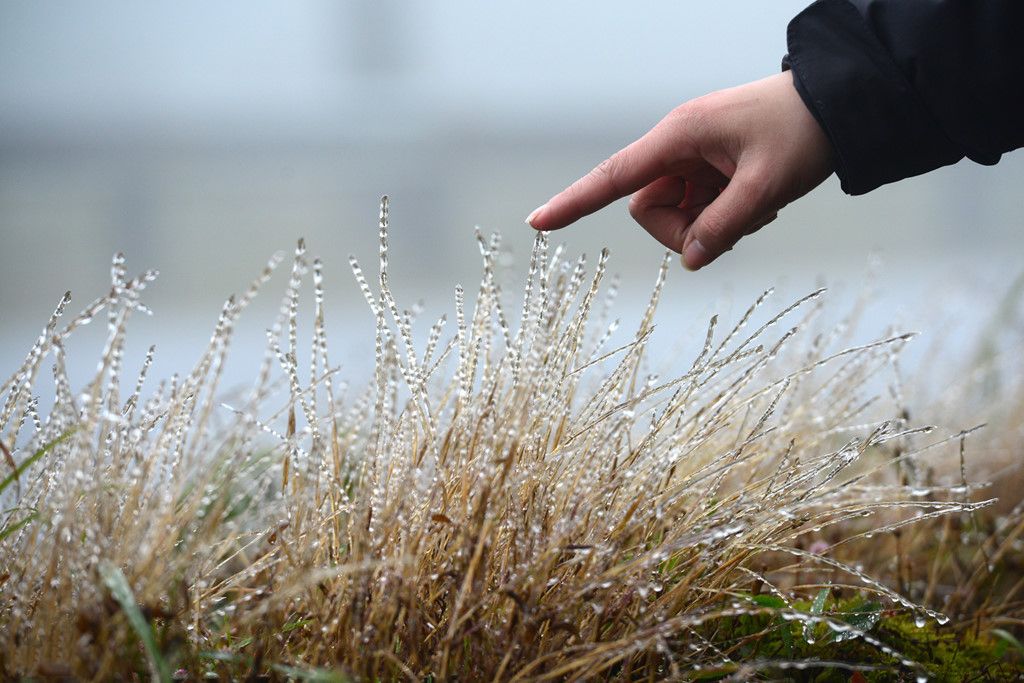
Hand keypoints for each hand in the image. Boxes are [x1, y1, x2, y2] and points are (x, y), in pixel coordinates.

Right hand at [525, 72, 833, 270]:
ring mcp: (695, 158)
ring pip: (675, 213)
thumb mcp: (766, 187)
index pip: (613, 177)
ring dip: (710, 225)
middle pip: (650, 208)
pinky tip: (757, 204)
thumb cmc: (802, 132)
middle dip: (685, 231)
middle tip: (734, 227)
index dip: (574, 202)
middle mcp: (679, 146)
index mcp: (680, 136)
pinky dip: (723, 217)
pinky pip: (699, 208)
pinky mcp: (711, 168)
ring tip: (755, 210)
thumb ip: (723, 228)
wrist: (840, 106)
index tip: (538, 223)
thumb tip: (691, 261)